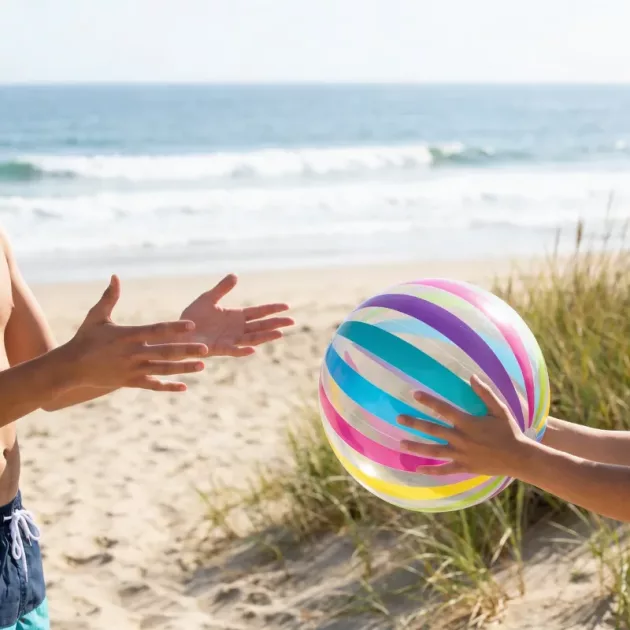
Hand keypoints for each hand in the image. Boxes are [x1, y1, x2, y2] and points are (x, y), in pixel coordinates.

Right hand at [65, 275, 209, 391]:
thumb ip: (109, 297)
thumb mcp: (96, 317)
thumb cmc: (85, 339)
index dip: (174, 328)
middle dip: (186, 350)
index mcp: (127, 335)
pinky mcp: (129, 382)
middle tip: (206, 348)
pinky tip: (184, 387)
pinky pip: (152, 385)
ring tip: (201, 366)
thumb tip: (115, 276)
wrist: (70, 367)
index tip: (191, 325)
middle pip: (164, 351)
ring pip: (162, 369)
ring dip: (183, 368)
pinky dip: (167, 386)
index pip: (155, 330)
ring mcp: (132, 369)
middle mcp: (132, 353)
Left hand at [179, 274, 293, 356]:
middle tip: (292, 321)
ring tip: (280, 334)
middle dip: (276, 323)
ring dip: (266, 336)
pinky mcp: (219, 349)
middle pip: (261, 326)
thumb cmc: (192, 317)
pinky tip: (252, 349)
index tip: (287, 306)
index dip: (272, 309)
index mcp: (236, 316)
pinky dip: (243, 350)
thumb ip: (222, 289)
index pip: (259, 312)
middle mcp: (237, 329)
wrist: (178, 332)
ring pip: (252, 338)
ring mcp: (230, 339)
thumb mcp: (208, 298)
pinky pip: (233, 350)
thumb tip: (236, 275)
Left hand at [397, 376, 528, 476]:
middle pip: (432, 429)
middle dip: (414, 423)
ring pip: (434, 450)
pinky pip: (444, 469)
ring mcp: (461, 454)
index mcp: (468, 422)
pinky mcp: (464, 467)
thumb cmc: (509, 431)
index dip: (428, 401)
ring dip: (416, 447)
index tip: (414, 394)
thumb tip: (472, 376)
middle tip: (398, 418)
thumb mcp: (499, 409)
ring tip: (400, 444)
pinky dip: (431, 470)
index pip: (443, 409)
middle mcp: (461, 438)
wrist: (519, 458)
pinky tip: (418, 469)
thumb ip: (485, 393)